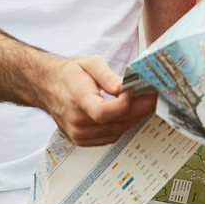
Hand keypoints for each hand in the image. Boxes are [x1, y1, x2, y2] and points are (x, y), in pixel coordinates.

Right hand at [37, 54, 157, 145]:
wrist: (47, 87)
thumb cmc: (69, 74)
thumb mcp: (89, 63)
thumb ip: (107, 76)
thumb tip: (125, 87)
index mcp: (77, 100)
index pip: (103, 112)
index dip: (125, 103)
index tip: (135, 89)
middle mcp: (77, 121)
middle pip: (117, 122)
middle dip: (141, 108)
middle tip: (156, 95)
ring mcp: (79, 134)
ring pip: (118, 131)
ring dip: (135, 117)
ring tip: (146, 101)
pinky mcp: (83, 140)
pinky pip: (112, 136)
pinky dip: (124, 124)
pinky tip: (131, 112)